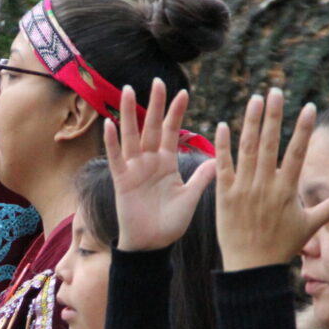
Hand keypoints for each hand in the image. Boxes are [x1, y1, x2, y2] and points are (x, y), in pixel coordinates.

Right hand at [104, 79, 217, 251]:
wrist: (151, 246)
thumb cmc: (169, 225)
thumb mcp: (190, 199)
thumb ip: (201, 179)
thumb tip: (219, 161)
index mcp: (167, 163)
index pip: (172, 132)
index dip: (176, 113)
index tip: (184, 92)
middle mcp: (150, 162)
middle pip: (151, 127)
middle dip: (155, 105)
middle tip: (157, 81)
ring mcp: (134, 169)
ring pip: (132, 136)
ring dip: (128, 114)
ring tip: (127, 91)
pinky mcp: (121, 181)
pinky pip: (116, 158)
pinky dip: (113, 142)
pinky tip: (109, 124)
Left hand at [213, 88, 328, 270]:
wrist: (251, 267)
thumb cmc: (281, 247)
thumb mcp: (309, 226)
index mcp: (286, 190)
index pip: (297, 153)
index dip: (303, 129)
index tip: (307, 106)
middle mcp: (265, 185)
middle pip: (270, 143)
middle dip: (273, 115)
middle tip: (275, 90)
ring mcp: (243, 189)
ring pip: (247, 149)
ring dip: (250, 122)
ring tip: (253, 99)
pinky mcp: (224, 195)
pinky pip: (223, 166)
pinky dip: (222, 146)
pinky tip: (222, 125)